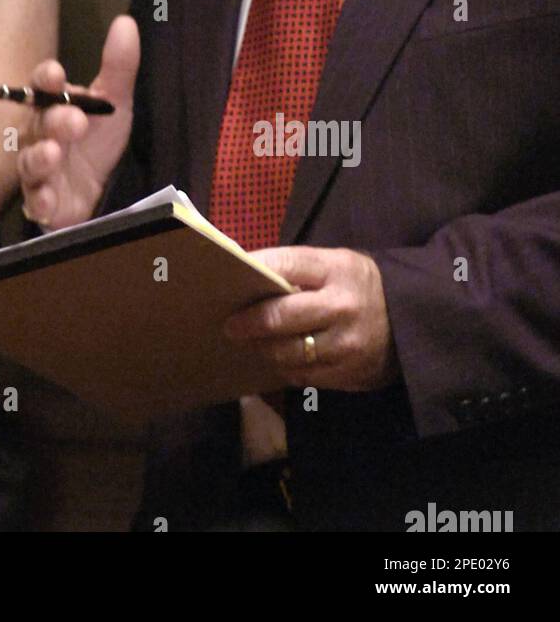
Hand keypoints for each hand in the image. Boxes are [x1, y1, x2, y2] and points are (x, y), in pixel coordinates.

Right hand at [17, 15, 138, 229]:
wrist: (99, 193)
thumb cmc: (98, 142)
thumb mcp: (114, 103)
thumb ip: (118, 67)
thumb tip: (126, 21)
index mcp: (54, 107)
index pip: (43, 87)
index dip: (46, 79)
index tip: (55, 73)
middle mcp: (40, 136)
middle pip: (39, 124)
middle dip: (55, 120)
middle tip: (76, 120)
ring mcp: (38, 171)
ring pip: (30, 162)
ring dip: (39, 157)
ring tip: (54, 153)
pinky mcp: (43, 203)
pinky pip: (34, 202)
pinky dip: (38, 200)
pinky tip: (46, 200)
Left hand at [223, 246, 399, 392]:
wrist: (413, 318)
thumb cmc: (360, 284)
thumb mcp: (336, 263)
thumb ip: (298, 269)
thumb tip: (249, 275)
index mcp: (336, 270)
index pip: (284, 264)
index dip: (253, 269)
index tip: (228, 277)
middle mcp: (342, 307)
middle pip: (280, 317)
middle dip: (248, 322)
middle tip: (230, 325)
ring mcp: (347, 344)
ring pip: (288, 353)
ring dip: (263, 349)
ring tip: (250, 343)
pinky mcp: (351, 374)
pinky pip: (304, 375)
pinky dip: (286, 367)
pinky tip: (278, 357)